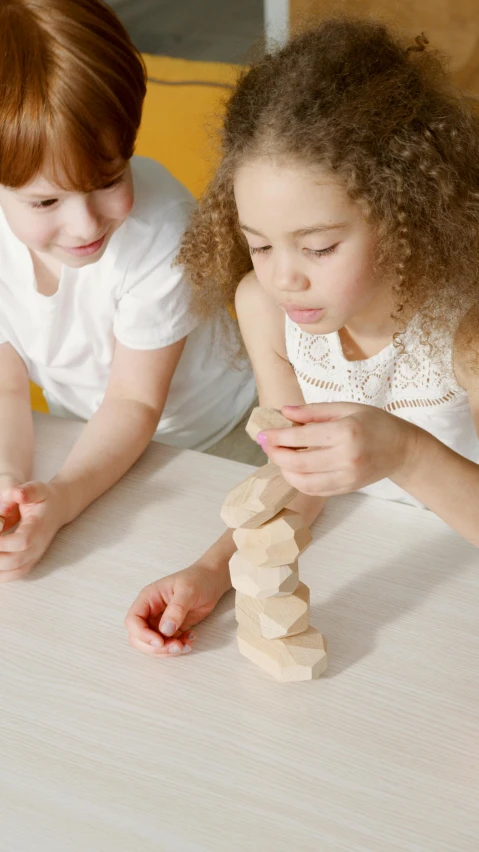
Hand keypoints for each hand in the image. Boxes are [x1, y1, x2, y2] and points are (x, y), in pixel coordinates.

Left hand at [0, 480, 65, 581]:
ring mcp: (35, 556)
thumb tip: (17, 494)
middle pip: (15, 561)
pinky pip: (15, 575)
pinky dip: (1, 574)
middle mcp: (38, 546)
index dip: (2, 543)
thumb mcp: (37, 489)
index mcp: (38, 527)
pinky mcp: (30, 561)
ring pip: (14, 572)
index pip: (22, 541)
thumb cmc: (44, 498)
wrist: (58, 508)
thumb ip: (27, 491)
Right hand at [125, 562, 230, 656]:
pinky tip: (191, 638)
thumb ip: (177, 609)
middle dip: (155, 648)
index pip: (133, 620)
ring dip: (168, 650)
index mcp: (148, 598)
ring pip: (153, 645)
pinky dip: (178, 647)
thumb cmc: (198, 579)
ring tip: (187, 644)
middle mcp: (151, 611)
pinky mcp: (172, 629)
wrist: (212, 581)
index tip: (160, 642)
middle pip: (138, 637)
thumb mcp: (188, 590)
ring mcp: (160, 622)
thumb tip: (165, 630)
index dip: (142, 635)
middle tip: (176, 647)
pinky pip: (168, 645)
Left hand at [256, 402, 417, 495]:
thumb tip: (284, 412)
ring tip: (280, 457)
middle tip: (266, 446)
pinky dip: (299, 481)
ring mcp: (347, 476)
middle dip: (276, 454)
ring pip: (303, 481)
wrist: (402, 449)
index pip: (301, 436)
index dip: (277, 436)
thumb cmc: (375, 423)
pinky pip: (315, 490)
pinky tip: (294, 469)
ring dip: (285, 470)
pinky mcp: (347, 488)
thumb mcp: (346, 408)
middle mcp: (346, 457)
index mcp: (345, 431)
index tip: (263, 434)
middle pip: (298, 462)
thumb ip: (313, 411)